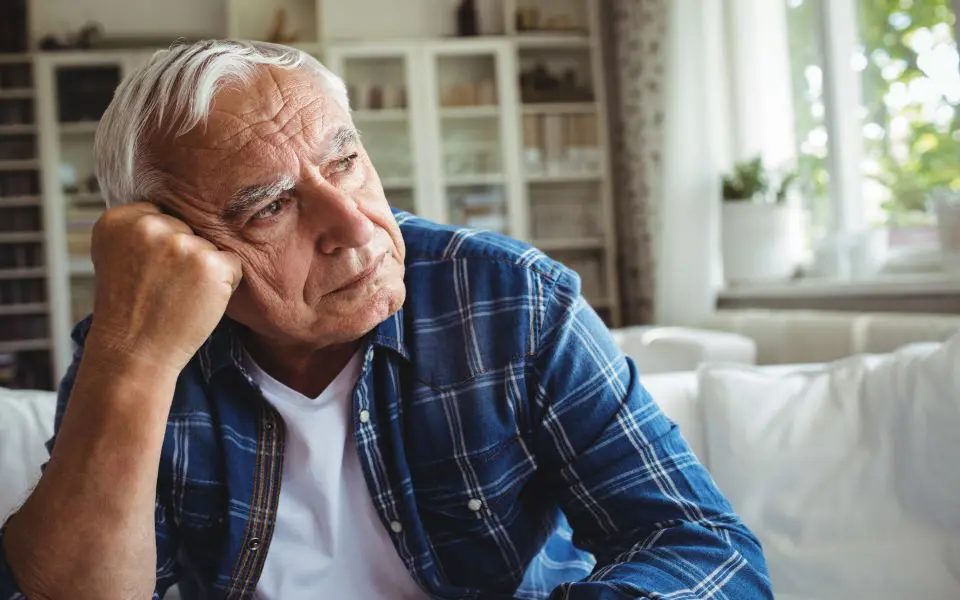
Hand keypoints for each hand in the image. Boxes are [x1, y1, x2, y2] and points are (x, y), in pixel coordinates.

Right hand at [86, 202, 241, 374]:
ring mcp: (181, 243)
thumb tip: (181, 206)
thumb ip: (139, 228)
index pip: (163, 215)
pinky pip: (232, 264)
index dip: (163, 247)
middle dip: (184, 256)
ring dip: (204, 270)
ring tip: (178, 295)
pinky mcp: (210, 263)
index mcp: (119, 218)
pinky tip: (197, 301)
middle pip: (189, 229)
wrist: (133, 352)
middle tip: (163, 287)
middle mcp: (148, 225)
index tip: (148, 272)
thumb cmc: (130, 309)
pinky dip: (224, 285)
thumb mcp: (118, 256)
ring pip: (211, 246)